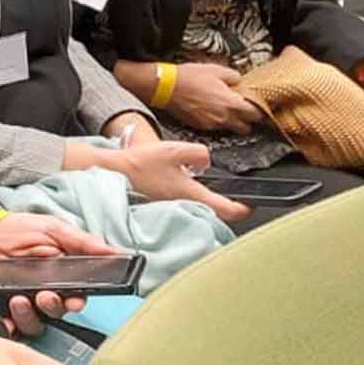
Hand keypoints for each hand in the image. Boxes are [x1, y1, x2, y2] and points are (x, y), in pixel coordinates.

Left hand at [0, 215, 111, 334]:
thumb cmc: (20, 230)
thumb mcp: (54, 229)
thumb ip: (84, 242)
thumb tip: (115, 252)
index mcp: (62, 278)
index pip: (76, 298)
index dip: (77, 303)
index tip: (75, 302)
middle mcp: (44, 294)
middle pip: (56, 313)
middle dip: (53, 307)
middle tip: (45, 297)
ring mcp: (23, 303)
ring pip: (34, 322)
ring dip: (28, 314)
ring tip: (18, 299)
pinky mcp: (1, 308)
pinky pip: (8, 325)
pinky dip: (6, 324)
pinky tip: (4, 316)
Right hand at [107, 133, 249, 223]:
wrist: (113, 174)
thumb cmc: (141, 165)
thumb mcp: (175, 151)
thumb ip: (199, 154)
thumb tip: (207, 160)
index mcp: (192, 195)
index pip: (228, 210)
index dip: (244, 208)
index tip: (249, 204)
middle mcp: (184, 207)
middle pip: (214, 213)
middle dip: (225, 206)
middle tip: (232, 198)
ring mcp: (172, 210)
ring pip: (198, 210)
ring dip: (206, 203)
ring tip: (207, 190)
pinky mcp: (162, 208)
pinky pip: (183, 208)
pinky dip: (189, 201)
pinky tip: (181, 188)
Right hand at [163, 62, 263, 131]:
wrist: (166, 87)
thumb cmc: (189, 77)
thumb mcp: (216, 69)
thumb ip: (234, 76)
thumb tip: (239, 81)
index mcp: (231, 104)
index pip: (256, 115)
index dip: (259, 111)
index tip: (259, 106)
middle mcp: (224, 118)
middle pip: (246, 128)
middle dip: (248, 121)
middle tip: (245, 111)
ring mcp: (211, 124)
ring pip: (230, 129)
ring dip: (232, 122)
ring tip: (227, 110)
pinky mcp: (199, 126)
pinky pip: (215, 127)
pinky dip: (217, 121)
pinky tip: (212, 111)